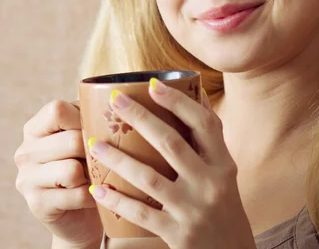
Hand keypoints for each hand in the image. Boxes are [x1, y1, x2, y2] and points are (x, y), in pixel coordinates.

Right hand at [14, 100, 102, 247]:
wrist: (83, 217)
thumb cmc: (90, 167)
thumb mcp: (87, 135)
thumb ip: (92, 117)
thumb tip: (117, 99)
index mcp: (35, 128)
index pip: (57, 110)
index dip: (83, 119)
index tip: (96, 130)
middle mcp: (25, 151)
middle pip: (70, 140)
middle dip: (95, 151)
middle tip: (105, 160)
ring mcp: (27, 179)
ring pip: (72, 169)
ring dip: (93, 175)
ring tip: (99, 177)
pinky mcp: (37, 204)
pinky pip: (77, 194)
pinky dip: (94, 196)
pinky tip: (97, 195)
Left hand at [87, 80, 255, 248]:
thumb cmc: (222, 206)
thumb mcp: (225, 172)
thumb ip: (209, 139)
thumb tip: (196, 93)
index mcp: (223, 164)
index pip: (204, 124)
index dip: (178, 102)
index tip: (152, 84)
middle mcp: (211, 184)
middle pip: (171, 144)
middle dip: (140, 118)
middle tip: (115, 100)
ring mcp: (194, 210)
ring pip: (149, 178)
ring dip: (118, 159)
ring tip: (93, 144)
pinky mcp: (178, 234)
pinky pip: (141, 214)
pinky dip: (117, 200)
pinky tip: (97, 188)